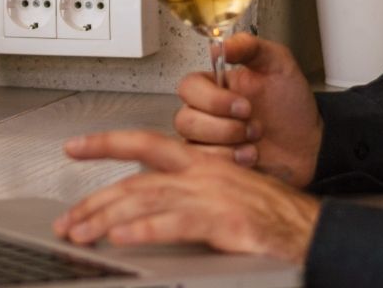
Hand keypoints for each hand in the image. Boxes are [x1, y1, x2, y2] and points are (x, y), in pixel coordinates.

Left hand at [54, 130, 321, 261]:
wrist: (314, 230)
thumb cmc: (272, 218)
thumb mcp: (223, 197)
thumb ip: (185, 199)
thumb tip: (143, 213)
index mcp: (200, 163)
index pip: (144, 143)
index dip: (106, 142)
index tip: (74, 146)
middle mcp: (202, 174)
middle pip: (136, 180)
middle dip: (95, 200)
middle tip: (68, 221)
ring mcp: (213, 196)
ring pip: (148, 199)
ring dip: (108, 218)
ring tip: (83, 234)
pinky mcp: (225, 221)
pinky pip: (177, 223)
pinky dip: (146, 230)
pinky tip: (123, 239)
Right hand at [172, 32, 322, 185]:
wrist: (311, 145)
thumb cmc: (292, 106)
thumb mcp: (278, 64)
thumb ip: (250, 47)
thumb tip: (221, 45)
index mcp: (215, 86)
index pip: (188, 87)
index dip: (212, 99)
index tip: (243, 105)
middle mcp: (206, 114)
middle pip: (185, 120)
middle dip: (224, 127)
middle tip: (254, 127)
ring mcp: (209, 142)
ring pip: (192, 145)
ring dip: (228, 145)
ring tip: (254, 143)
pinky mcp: (215, 165)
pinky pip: (204, 166)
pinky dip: (229, 163)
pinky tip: (251, 157)